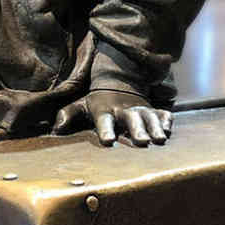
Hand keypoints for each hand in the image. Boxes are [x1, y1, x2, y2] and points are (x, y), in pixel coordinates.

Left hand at [52, 90, 173, 146]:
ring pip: (149, 117)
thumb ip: (68, 115)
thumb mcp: (80, 106)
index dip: (106, 130)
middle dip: (137, 130)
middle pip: (131, 120)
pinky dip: (166, 120)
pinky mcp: (153, 109)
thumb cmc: (96, 102)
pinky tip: (169, 130)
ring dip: (155, 127)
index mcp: (104, 110)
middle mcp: (124, 110)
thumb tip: (55, 130)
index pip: (104, 121)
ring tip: (159, 139)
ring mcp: (140, 109)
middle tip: (142, 142)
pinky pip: (162, 113)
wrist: (118, 83)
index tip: (108, 142)